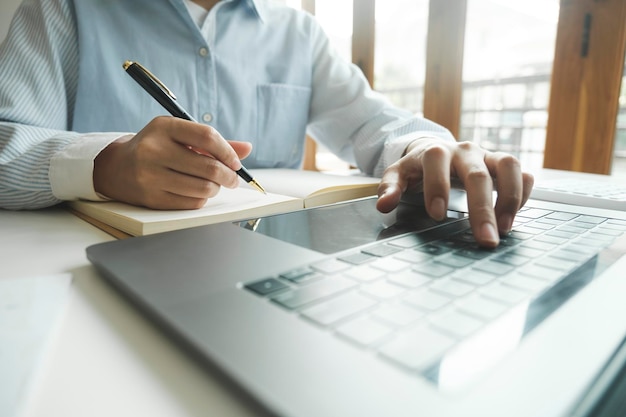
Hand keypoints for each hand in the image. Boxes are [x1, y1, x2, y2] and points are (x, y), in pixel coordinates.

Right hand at [94, 116, 251, 208]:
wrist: (117, 168)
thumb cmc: (156, 148)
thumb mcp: (179, 136)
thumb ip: (213, 142)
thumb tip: (247, 148)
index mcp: (163, 127)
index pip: (207, 137)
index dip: (228, 152)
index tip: (235, 162)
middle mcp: (154, 150)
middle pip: (209, 167)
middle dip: (228, 176)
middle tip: (232, 179)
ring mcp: (150, 175)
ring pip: (203, 188)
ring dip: (215, 189)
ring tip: (212, 184)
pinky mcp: (151, 198)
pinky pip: (191, 203)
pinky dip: (201, 199)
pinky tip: (195, 192)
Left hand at [376, 138, 533, 247]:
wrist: (435, 150)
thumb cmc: (417, 168)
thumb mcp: (398, 174)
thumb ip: (390, 187)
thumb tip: (384, 205)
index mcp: (435, 151)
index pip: (437, 161)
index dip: (437, 186)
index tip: (436, 215)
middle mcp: (464, 150)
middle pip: (477, 174)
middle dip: (481, 208)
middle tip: (485, 239)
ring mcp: (486, 155)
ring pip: (508, 166)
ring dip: (510, 198)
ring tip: (505, 229)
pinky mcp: (502, 164)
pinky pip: (522, 172)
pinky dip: (524, 191)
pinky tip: (515, 215)